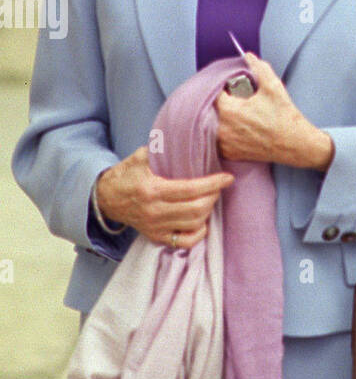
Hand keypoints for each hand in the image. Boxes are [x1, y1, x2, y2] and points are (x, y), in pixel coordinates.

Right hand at [95, 145, 234, 248]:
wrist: (105, 198)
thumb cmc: (126, 175)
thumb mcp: (140, 156)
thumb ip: (161, 148)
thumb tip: (186, 136)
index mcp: (152, 190)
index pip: (190, 189)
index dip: (212, 184)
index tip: (227, 178)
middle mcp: (154, 211)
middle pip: (196, 209)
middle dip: (213, 197)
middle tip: (218, 187)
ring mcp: (155, 227)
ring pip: (193, 225)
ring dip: (207, 211)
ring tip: (210, 199)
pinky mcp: (156, 236)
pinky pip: (184, 242)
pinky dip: (198, 233)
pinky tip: (201, 221)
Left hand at [215, 52, 333, 170]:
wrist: (295, 144)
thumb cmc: (284, 118)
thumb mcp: (273, 87)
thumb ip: (258, 67)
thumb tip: (248, 56)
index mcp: (229, 110)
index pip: (212, 93)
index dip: (222, 88)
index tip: (231, 88)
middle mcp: (222, 129)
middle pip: (209, 110)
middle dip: (219, 103)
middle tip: (234, 101)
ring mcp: (225, 143)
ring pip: (210, 126)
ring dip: (217, 119)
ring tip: (236, 115)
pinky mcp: (230, 153)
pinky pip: (216, 141)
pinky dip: (222, 134)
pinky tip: (235, 129)